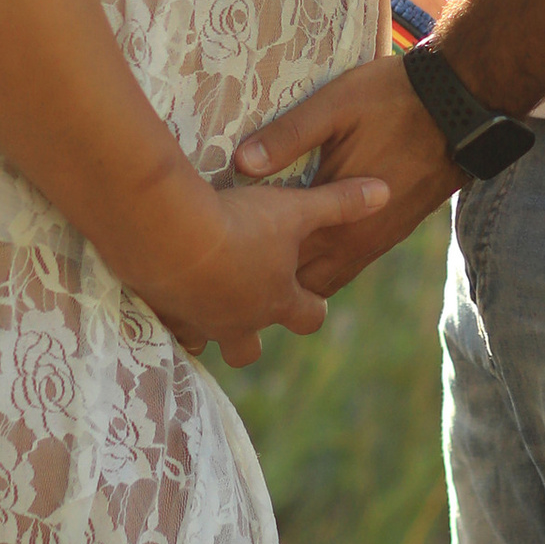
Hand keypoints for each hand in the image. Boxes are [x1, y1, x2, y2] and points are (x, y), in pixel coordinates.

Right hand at [136, 170, 388, 364]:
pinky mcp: (162, 315)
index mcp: (277, 300)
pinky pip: (164, 328)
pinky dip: (165, 313)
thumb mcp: (295, 209)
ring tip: (195, 298)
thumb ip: (340, 204)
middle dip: (251, 334)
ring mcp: (199, 325)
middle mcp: (240, 322)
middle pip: (249, 350)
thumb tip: (386, 193)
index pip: (308, 317)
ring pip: (203, 342)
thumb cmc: (242, 224)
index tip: (310, 297)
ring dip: (203, 327)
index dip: (312, 307)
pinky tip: (159, 290)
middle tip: (245, 305)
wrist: (172, 235)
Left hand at [234, 53, 462, 296]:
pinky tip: (306, 244)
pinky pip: (352, 264)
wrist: (462, 105)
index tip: (222, 256)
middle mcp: (360, 241)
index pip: (285, 263)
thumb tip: (241, 164)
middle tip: (235, 268)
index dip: (251, 264)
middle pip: (306, 283)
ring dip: (302, 275)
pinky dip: (326, 263)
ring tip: (264, 262)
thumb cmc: (393, 99)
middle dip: (273, 281)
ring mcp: (381, 239)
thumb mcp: (334, 108)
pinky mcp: (395, 230)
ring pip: (331, 279)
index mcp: (340, 220)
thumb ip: (287, 137)